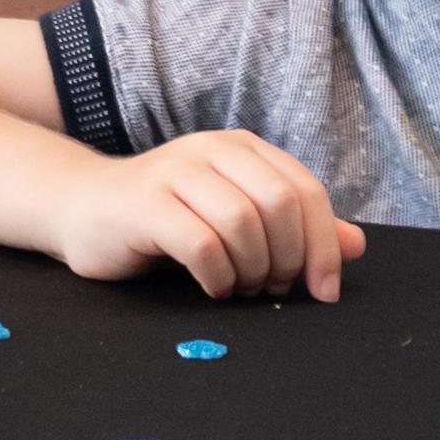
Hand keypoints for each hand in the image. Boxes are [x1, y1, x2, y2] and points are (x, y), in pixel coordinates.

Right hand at [54, 130, 362, 300]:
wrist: (83, 208)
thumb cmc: (166, 218)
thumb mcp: (236, 218)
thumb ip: (295, 229)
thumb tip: (356, 245)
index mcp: (241, 148)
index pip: (305, 190)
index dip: (323, 245)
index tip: (323, 291)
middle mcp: (210, 149)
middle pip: (279, 204)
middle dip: (287, 259)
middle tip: (271, 288)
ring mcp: (174, 172)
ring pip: (242, 222)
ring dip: (252, 270)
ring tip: (240, 287)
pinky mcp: (144, 204)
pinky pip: (200, 244)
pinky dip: (217, 277)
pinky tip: (212, 286)